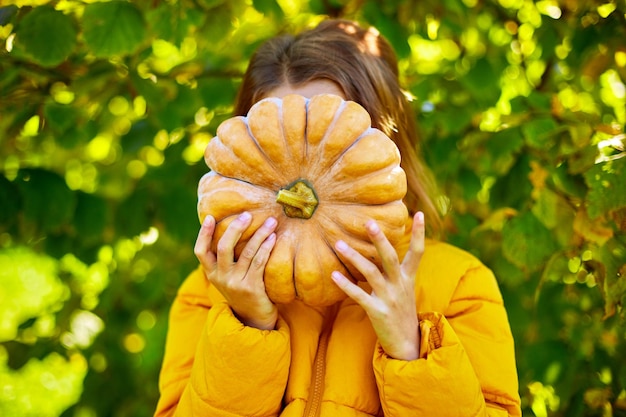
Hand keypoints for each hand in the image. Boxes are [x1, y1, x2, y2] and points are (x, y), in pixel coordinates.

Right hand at [194, 212, 277, 329]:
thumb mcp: (229, 277)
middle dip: (235, 228)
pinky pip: (259, 262)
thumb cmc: (243, 290)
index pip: (200, 251)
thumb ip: (226, 259)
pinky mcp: (252, 287)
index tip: (210, 217)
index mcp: (212, 273)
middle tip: (247, 215)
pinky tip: (273, 238)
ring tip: (271, 221)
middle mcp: (221, 278)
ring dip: (260, 234)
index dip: (203, 234)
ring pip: (247, 252)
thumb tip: (233, 228)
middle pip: (223, 247)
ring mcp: (236, 283)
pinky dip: (267, 247)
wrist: (254, 319)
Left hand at [331, 212, 424, 359]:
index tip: (418, 212)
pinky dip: (346, 285)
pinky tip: (334, 275)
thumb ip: (393, 270)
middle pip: (391, 258)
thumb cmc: (400, 311)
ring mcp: (389, 299)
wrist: (407, 344)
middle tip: (369, 222)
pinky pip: (359, 296)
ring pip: (371, 273)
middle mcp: (400, 285)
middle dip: (380, 239)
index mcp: (408, 278)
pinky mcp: (377, 312)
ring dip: (354, 257)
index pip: (418, 252)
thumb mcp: (402, 288)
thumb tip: (381, 247)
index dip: (419, 233)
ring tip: (338, 244)